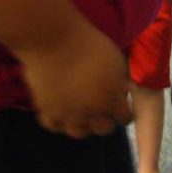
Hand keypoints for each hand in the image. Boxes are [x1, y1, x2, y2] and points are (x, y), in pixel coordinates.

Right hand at [18, 19, 130, 138]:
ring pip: (78, 132)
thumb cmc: (90, 44)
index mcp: (111, 100)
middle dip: (106, 120)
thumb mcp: (116, 61)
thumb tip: (122, 91)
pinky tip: (61, 112)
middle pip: (103, 129)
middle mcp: (90, 113)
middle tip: (102, 108)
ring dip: (83, 125)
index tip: (121, 105)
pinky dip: (58, 122)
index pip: (125, 118)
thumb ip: (120, 81)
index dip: (124, 112)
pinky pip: (53, 126)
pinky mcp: (46, 109)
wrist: (54, 40)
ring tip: (82, 113)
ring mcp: (67, 114)